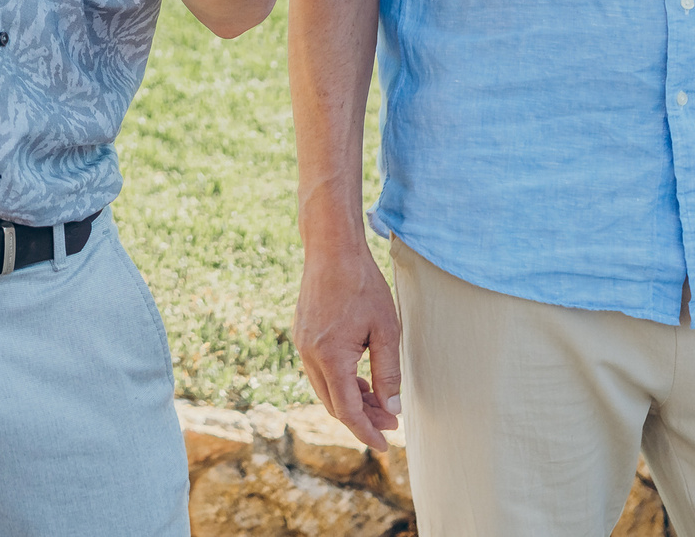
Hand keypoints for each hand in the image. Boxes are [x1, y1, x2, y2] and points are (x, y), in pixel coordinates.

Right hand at [295, 235, 402, 449]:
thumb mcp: (386, 331)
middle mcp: (309, 356)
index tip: (384, 445)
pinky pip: (320, 371)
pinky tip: (360, 379)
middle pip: (334, 404)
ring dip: (351, 401)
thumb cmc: (362, 286)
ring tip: (380, 402)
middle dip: (362, 418)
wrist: (331, 249)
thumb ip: (388, 373)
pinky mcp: (302, 335)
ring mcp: (302, 345)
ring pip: (325, 389)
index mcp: (330, 357)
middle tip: (391, 421)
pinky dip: (340, 382)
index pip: (347, 411)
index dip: (367, 431)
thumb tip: (391, 408)